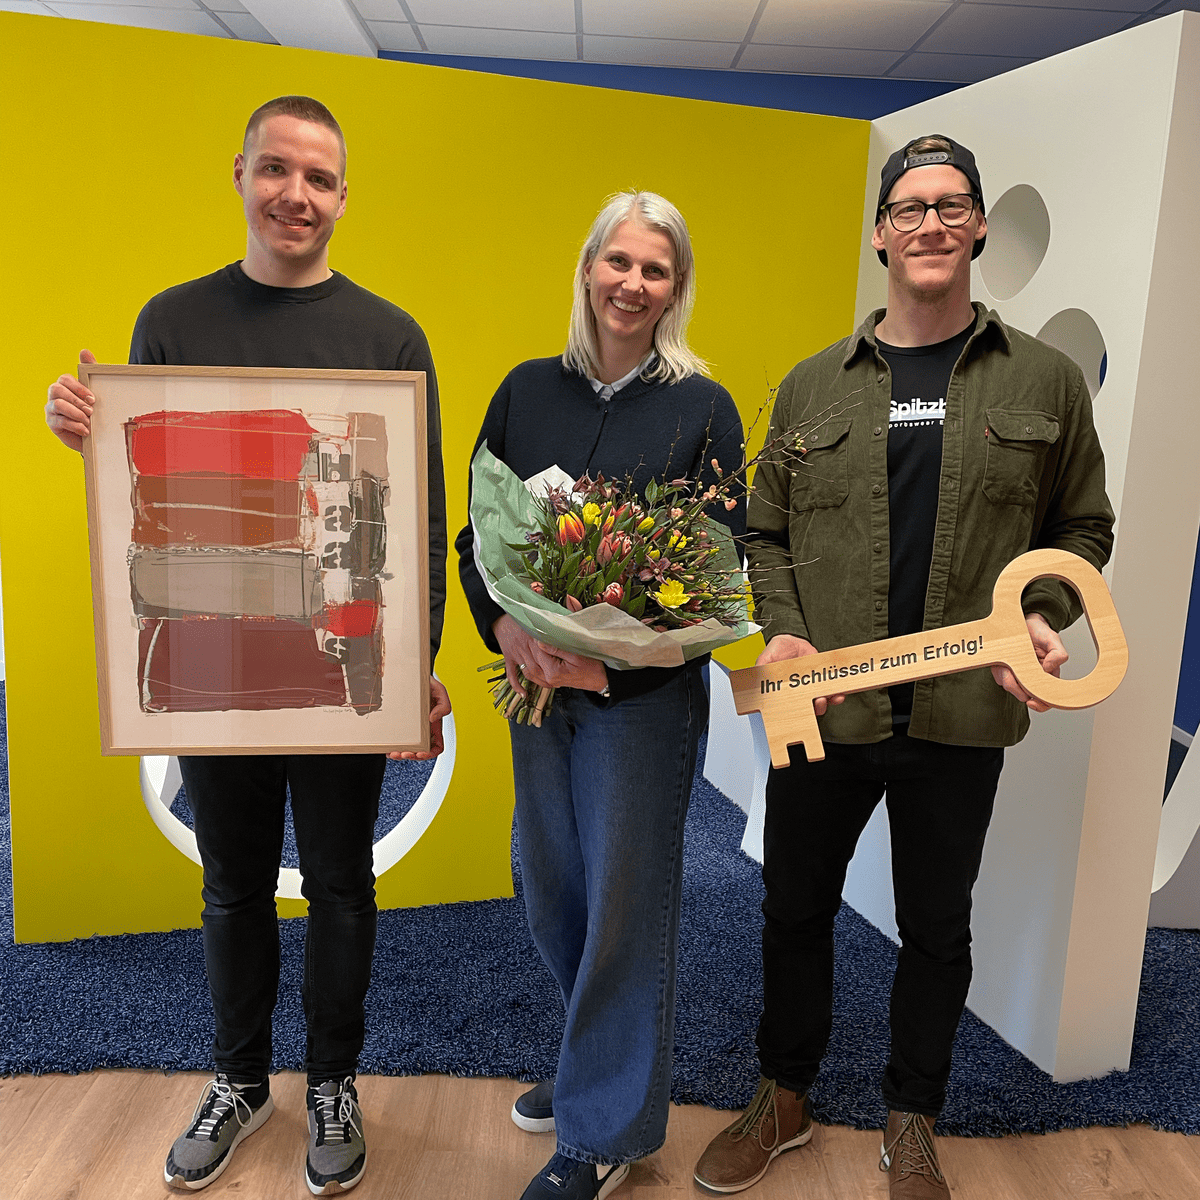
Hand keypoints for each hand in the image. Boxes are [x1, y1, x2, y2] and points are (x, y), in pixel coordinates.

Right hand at [46, 349, 96, 452]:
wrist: (93, 435)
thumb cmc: (93, 411)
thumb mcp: (95, 392)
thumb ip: (90, 372)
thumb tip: (84, 351)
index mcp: (65, 386)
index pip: (65, 379)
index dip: (78, 388)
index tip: (93, 399)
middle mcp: (55, 396)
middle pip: (57, 389)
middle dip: (76, 400)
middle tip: (91, 411)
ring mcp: (51, 409)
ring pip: (57, 405)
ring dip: (75, 413)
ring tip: (88, 421)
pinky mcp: (52, 423)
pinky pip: (59, 421)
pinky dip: (74, 425)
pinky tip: (85, 430)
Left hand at [389, 675, 451, 758]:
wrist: (411, 674)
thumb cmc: (426, 683)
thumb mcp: (440, 691)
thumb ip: (444, 705)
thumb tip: (433, 719)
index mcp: (434, 724)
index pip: (437, 745)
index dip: (430, 753)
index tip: (421, 753)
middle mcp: (424, 728)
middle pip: (420, 750)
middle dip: (412, 755)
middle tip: (404, 754)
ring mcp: (412, 728)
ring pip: (408, 748)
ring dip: (401, 754)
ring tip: (394, 753)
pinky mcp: (400, 724)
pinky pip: (398, 740)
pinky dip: (394, 746)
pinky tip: (389, 746)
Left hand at [492, 614, 607, 693]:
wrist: (602, 679)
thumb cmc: (594, 664)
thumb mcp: (579, 651)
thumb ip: (560, 641)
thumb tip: (544, 632)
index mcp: (554, 671)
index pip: (538, 650)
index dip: (537, 635)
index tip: (537, 624)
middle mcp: (549, 679)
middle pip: (533, 657)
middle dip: (533, 642)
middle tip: (533, 628)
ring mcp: (549, 681)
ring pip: (531, 666)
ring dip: (532, 653)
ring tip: (535, 639)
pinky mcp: (551, 681)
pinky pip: (535, 673)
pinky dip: (533, 663)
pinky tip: (535, 653)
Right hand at [757, 634, 846, 715]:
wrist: (793, 639)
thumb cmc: (777, 650)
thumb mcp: (766, 659)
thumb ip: (761, 669)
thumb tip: (755, 680)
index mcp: (784, 692)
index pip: (790, 709)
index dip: (796, 714)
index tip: (800, 714)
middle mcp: (798, 693)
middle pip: (808, 708)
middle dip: (815, 709)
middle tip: (817, 703)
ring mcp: (811, 687)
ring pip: (821, 702)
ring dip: (826, 703)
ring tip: (828, 697)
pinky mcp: (822, 680)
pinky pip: (831, 691)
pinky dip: (836, 695)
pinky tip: (838, 693)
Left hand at [991, 613, 1067, 712]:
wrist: (1024, 622)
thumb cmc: (1040, 633)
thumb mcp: (1053, 640)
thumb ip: (1058, 654)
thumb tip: (1049, 669)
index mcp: (1047, 676)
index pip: (1045, 700)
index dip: (1040, 705)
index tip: (1032, 701)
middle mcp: (1031, 679)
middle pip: (1024, 695)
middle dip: (1019, 688)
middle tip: (1016, 672)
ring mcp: (1015, 676)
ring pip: (1009, 686)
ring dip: (1008, 676)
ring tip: (1011, 661)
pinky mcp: (1002, 670)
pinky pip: (998, 677)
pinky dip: (1000, 669)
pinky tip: (1006, 658)